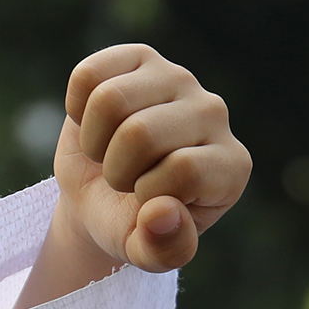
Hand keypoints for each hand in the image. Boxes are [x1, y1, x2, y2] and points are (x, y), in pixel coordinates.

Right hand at [15, 44, 251, 308]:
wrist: (102, 195)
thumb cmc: (132, 224)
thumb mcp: (146, 251)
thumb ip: (163, 248)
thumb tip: (161, 213)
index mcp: (231, 167)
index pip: (185, 170)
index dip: (148, 194)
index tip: (148, 203)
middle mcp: (215, 114)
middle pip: (140, 133)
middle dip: (116, 169)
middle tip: (124, 180)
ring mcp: (179, 79)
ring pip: (110, 100)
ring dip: (95, 141)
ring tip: (109, 153)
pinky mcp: (141, 57)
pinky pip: (88, 76)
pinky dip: (78, 109)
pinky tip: (97, 124)